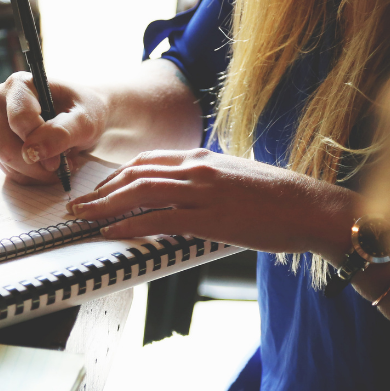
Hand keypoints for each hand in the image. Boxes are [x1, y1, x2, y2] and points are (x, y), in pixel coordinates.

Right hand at [0, 72, 108, 183]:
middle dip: (36, 165)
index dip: (40, 145)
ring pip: (4, 161)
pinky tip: (46, 165)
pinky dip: (29, 175)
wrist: (81, 114)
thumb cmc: (85, 110)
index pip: (19, 121)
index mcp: (19, 84)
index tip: (61, 160)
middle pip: (6, 146)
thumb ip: (61, 133)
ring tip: (59, 163)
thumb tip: (32, 152)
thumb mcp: (84, 120)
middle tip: (62, 166)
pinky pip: (6, 168)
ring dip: (34, 172)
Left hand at [65, 149, 356, 255]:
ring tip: (83, 217)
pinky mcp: (210, 217)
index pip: (148, 161)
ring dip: (105, 206)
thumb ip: (208, 182)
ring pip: (140, 193)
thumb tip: (186, 195)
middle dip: (101, 190)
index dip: (117, 176)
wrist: (311, 207)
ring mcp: (202, 191)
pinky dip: (129, 225)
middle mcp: (198, 168)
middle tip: (78, 204)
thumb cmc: (279, 199)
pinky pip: (159, 219)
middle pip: (135, 174)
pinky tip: (111, 232)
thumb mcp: (236, 178)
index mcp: (203, 158)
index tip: (99, 189)